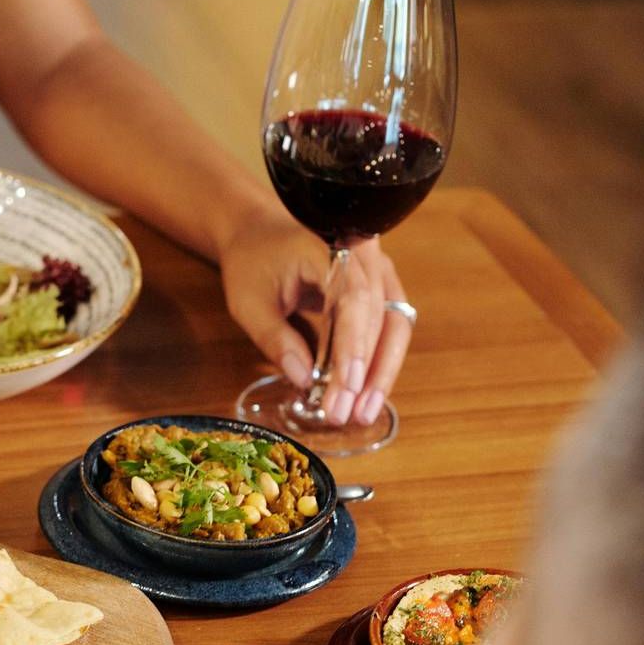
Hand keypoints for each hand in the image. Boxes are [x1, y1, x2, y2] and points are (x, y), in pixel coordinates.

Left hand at [219, 206, 413, 426]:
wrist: (258, 230)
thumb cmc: (252, 261)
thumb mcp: (249, 302)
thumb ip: (275, 338)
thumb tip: (303, 379)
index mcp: (331, 250)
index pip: (353, 302)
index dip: (353, 347)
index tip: (345, 386)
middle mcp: (365, 259)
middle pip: (381, 318)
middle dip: (366, 372)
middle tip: (348, 414)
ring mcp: (378, 273)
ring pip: (394, 327)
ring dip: (381, 373)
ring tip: (362, 413)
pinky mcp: (378, 291)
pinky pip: (388, 329)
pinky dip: (377, 363)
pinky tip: (363, 396)